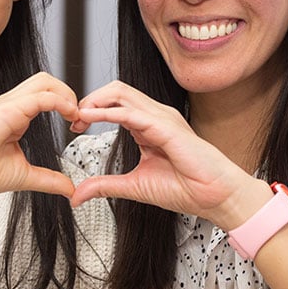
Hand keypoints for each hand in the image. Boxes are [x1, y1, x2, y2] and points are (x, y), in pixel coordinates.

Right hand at [0, 72, 79, 196]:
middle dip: (69, 93)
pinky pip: (40, 97)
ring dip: (66, 94)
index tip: (77, 124)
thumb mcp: (24, 176)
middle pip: (47, 81)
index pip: (45, 94)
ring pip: (44, 81)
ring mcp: (8, 104)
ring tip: (75, 114)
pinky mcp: (7, 110)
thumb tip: (69, 189)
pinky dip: (59, 102)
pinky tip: (68, 114)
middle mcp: (11, 105)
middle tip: (79, 117)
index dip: (66, 104)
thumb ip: (48, 179)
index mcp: (14, 115)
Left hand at [69, 81, 268, 227]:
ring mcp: (161, 118)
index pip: (114, 104)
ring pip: (121, 93)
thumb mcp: (134, 187)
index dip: (91, 110)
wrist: (215, 197)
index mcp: (148, 126)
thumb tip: (77, 195)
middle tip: (72, 118)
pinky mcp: (166, 127)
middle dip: (89, 99)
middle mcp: (154, 116)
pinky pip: (130, 113)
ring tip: (77, 115)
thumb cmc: (186, 189)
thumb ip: (105, 186)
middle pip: (115, 91)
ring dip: (94, 101)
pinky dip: (106, 113)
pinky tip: (90, 118)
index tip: (75, 126)